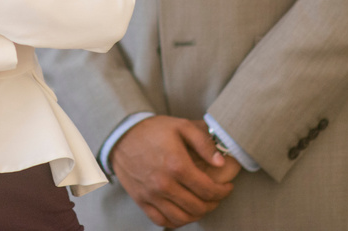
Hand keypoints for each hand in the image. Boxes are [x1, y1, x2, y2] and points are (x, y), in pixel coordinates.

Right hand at [110, 115, 237, 227]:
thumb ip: (204, 143)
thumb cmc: (153, 130)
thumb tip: (220, 162)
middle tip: (216, 196)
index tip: (226, 187)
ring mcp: (151, 194)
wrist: (121, 134)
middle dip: (213, 204)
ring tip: (201, 204)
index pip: (208, 190)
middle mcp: (164, 184)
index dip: (223, 192)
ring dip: (196, 214)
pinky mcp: (141, 200)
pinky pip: (162, 221)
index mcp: (177, 165)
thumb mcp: (182, 126)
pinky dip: (176, 221)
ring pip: (182, 218)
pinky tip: (182, 212)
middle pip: (197, 207)